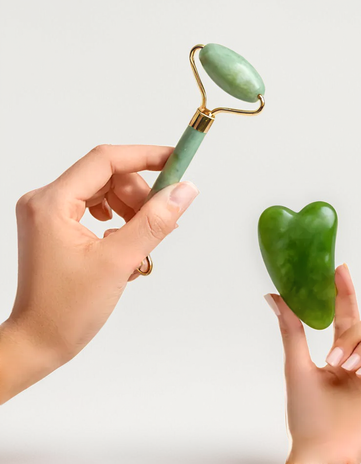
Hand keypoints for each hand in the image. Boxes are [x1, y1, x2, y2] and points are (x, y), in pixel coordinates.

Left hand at [0, 145, 198, 403]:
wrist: (39, 341)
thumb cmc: (67, 310)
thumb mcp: (118, 261)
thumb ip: (154, 222)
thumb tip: (184, 191)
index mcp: (53, 203)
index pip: (106, 160)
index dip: (145, 157)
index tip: (176, 161)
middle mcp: (47, 201)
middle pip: (108, 176)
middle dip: (140, 195)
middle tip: (164, 220)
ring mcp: (51, 214)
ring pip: (105, 192)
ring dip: (132, 210)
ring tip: (143, 241)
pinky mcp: (58, 227)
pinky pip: (98, 208)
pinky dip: (120, 220)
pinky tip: (125, 242)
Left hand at [265, 264, 360, 463]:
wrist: (320, 449)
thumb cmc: (306, 413)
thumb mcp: (296, 364)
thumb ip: (291, 328)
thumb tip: (274, 296)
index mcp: (342, 350)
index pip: (348, 313)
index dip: (345, 290)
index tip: (339, 269)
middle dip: (353, 333)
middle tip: (334, 356)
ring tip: (347, 368)